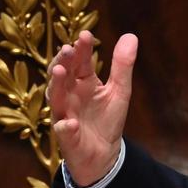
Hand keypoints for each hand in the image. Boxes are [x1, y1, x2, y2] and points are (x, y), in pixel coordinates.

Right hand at [49, 30, 137, 185]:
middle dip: (63, 61)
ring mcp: (65, 114)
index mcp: (83, 82)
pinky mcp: (67, 136)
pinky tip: (70, 123)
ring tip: (60, 72)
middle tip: (67, 49)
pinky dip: (66, 126)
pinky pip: (63, 130)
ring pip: (56, 98)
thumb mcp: (119, 90)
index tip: (85, 35)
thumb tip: (130, 36)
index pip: (80, 61)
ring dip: (57, 85)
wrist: (104, 152)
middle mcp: (70, 94)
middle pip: (63, 75)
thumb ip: (122, 66)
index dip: (82, 49)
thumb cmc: (107, 119)